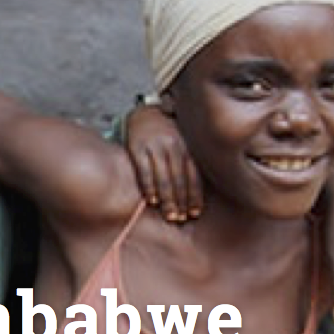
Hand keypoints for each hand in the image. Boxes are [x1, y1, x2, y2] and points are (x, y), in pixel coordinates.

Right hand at [123, 103, 201, 222]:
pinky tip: (152, 201)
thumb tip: (196, 193)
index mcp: (187, 147)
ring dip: (167, 199)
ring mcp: (155, 147)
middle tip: (181, 219)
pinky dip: (149, 187)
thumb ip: (188, 163)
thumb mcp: (182, 143)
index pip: (193, 175)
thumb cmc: (166, 135)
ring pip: (163, 177)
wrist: (144, 113)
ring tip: (170, 215)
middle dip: (181, 201)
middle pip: (179, 179)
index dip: (194, 195)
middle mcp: (173, 146)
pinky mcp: (137, 148)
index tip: (195, 213)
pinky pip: (144, 171)